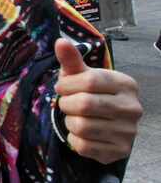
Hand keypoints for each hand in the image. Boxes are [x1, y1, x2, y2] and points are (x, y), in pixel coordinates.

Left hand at [55, 39, 141, 163]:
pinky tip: (81, 133)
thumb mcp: (80, 74)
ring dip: (69, 122)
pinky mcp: (121, 151)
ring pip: (82, 127)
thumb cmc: (89, 92)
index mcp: (126, 84)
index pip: (89, 81)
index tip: (61, 87)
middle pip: (84, 105)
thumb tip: (60, 41)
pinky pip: (84, 146)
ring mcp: (129, 132)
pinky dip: (74, 139)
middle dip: (66, 104)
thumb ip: (71, 59)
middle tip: (66, 104)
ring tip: (74, 117)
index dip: (67, 85)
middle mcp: (133, 108)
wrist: (104, 121)